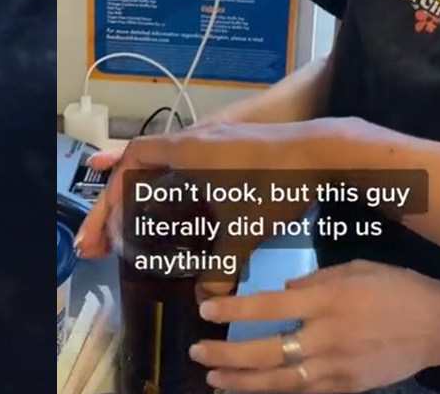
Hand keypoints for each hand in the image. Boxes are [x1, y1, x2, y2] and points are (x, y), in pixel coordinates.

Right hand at [83, 119, 372, 294]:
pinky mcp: (241, 144)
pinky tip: (194, 209)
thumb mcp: (244, 231)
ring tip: (148, 221)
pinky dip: (185, 184)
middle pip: (148, 160)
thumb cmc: (277, 185)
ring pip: (175, 161)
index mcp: (188, 150)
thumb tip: (206, 301)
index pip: (135, 159)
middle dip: (130, 194)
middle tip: (120, 227)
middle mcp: (199, 138)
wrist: (326, 151)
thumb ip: (219, 268)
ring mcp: (221, 138)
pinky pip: (198, 162)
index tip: (114, 218)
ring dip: (159, 187)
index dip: (118, 188)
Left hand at [190, 261, 439, 392]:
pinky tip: (255, 389)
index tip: (205, 310)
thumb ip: (315, 280)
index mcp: (327, 299)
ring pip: (278, 380)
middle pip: (265, 350)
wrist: (439, 326)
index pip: (268, 305)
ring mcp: (335, 366)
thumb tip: (281, 290)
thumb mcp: (356, 268)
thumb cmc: (398, 288)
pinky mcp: (346, 386)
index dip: (233, 310)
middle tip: (198, 351)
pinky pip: (304, 392)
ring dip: (241, 381)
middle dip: (226, 353)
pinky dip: (277, 391)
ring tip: (214, 378)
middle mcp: (326, 335)